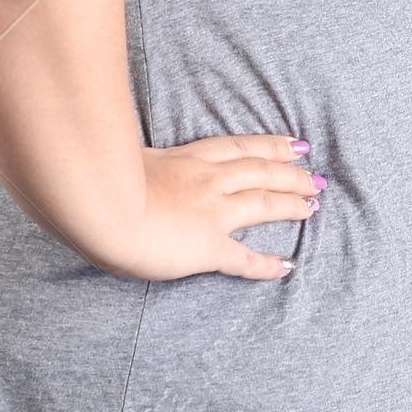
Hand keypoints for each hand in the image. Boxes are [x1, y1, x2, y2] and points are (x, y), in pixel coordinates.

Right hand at [101, 134, 321, 281]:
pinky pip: (244, 258)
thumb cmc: (97, 180)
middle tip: (315, 176)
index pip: (237, 148)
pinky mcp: (207, 246)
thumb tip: (122, 164)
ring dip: (291, 203)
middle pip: (260, 170)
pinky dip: (267, 264)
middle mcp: (205, 180)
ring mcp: (210, 212)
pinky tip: (287, 266)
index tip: (292, 144)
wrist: (99, 205)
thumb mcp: (119, 159)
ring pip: (262, 202)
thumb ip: (134, 164)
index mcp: (184, 158)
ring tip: (313, 205)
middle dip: (290, 172)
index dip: (268, 145)